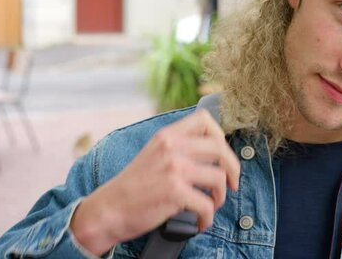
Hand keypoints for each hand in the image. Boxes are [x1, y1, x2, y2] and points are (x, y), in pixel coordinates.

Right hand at [70, 109, 240, 255]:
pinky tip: (201, 221)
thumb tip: (213, 151)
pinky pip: (207, 205)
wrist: (109, 209)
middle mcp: (172, 147)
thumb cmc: (134, 185)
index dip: (221, 137)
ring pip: (219, 178)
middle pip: (220, 148)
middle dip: (232, 169)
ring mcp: (174, 169)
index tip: (222, 155)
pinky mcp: (175, 192)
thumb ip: (178, 147)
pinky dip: (208, 217)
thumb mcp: (154, 153)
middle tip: (231, 183)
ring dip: (221, 195)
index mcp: (167, 135)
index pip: (205, 120)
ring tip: (212, 204)